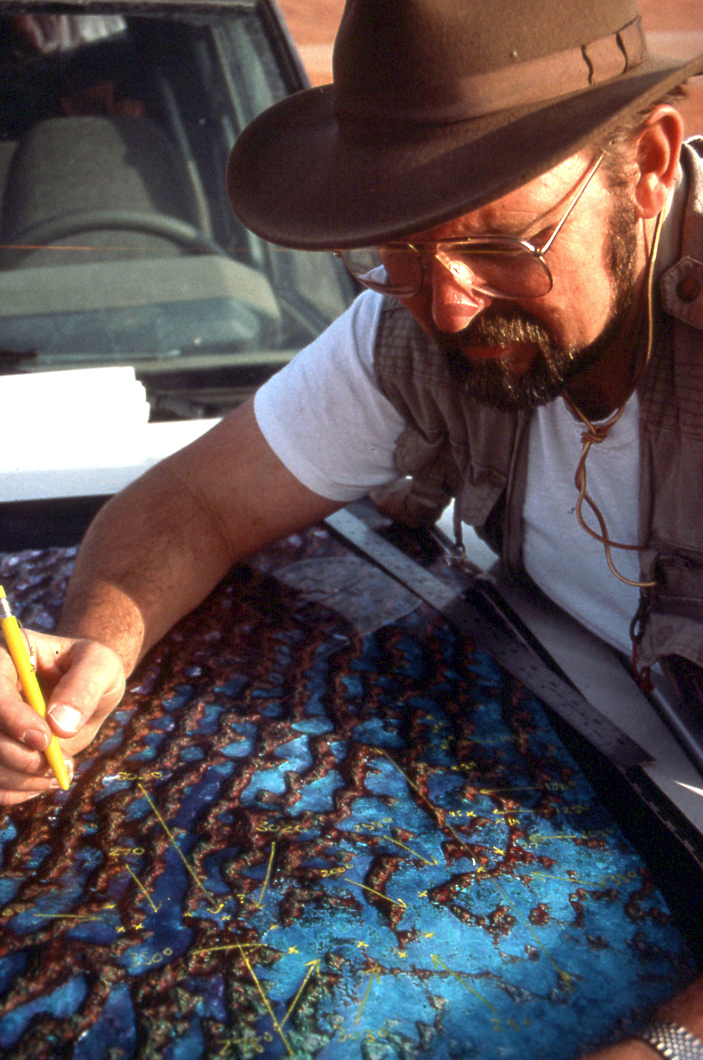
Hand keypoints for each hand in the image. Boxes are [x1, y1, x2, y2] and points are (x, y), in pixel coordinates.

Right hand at [0, 630, 125, 804]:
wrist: (86, 688)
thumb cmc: (92, 669)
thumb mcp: (100, 666)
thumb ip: (83, 688)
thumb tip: (60, 724)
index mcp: (5, 658)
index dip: (14, 720)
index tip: (44, 740)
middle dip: (20, 757)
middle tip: (57, 762)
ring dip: (21, 778)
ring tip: (59, 770)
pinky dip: (16, 791)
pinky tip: (44, 781)